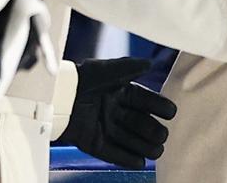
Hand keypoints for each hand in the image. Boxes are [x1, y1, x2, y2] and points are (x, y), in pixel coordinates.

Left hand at [58, 57, 177, 168]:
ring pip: (128, 139)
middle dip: (152, 130)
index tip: (171, 112)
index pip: (145, 100)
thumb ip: (128, 66)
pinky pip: (111, 152)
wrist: (54, 95)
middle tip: (163, 136)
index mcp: (122, 92)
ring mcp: (104, 127)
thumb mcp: (106, 69)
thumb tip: (150, 63)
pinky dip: (125, 158)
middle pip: (139, 123)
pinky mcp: (92, 142)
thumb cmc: (82, 78)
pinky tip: (139, 163)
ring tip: (157, 152)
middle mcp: (116, 111)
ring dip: (143, 146)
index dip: (159, 106)